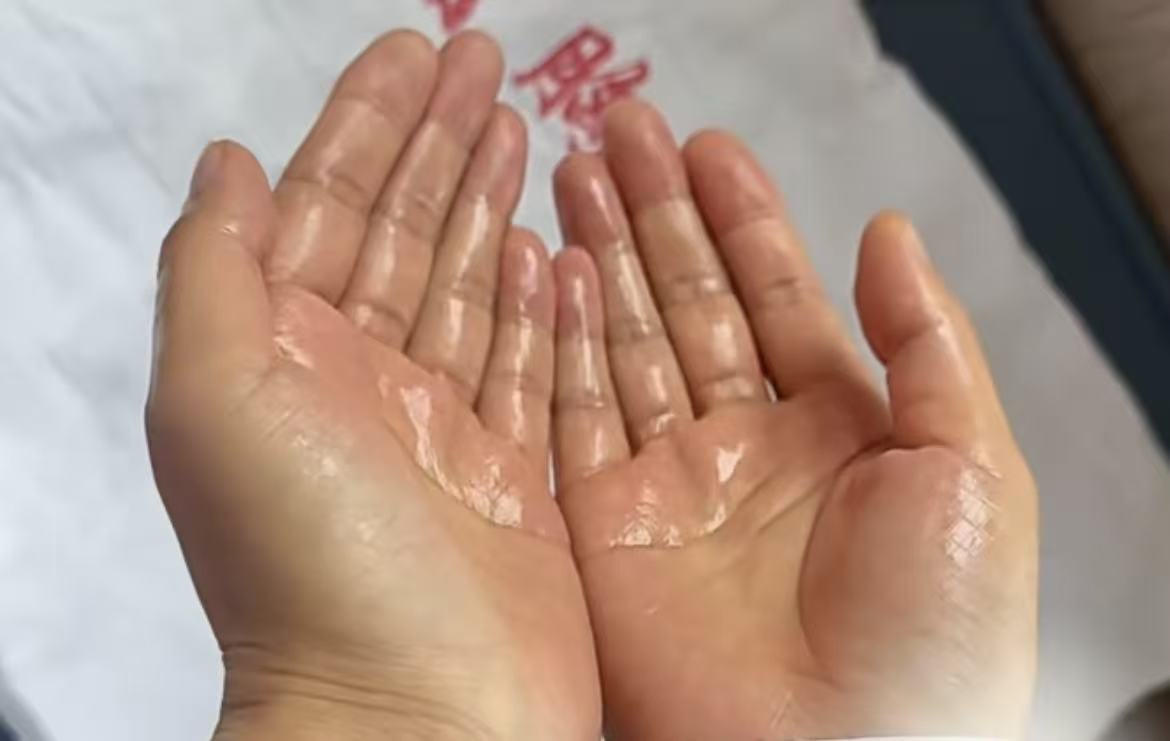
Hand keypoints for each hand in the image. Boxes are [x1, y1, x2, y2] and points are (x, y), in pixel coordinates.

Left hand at [146, 31, 598, 740]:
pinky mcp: (514, 476)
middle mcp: (362, 388)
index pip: (330, 207)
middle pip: (410, 235)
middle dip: (444, 141)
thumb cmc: (309, 565)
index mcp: (286, 359)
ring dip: (494, 206)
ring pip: (473, 290)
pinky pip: (530, 367)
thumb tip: (223, 162)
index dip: (371, 122)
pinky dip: (544, 305)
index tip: (419, 50)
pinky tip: (557, 247)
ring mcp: (443, 433)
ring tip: (526, 129)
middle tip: (489, 59)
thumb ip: (213, 271)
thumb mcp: (216, 400)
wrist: (412, 719)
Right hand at [550, 101, 1036, 739]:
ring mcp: (668, 484)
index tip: (705, 147)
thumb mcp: (973, 469)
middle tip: (619, 129)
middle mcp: (744, 449)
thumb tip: (888, 232)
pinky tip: (546, 266)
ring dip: (599, 257)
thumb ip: (927, 342)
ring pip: (623, 342)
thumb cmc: (936, 638)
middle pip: (687, 304)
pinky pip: (571, 410)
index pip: (773, 295)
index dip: (739, 218)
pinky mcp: (603, 523)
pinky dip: (555, 338)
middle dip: (654, 216)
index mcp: (835, 432)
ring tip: (574, 170)